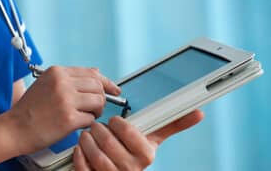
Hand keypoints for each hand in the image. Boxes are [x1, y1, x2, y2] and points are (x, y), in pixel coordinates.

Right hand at [8, 66, 120, 154]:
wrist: (14, 128)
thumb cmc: (30, 109)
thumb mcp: (47, 84)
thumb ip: (71, 78)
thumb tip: (96, 72)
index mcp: (57, 72)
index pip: (92, 73)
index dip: (106, 82)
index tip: (114, 89)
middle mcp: (62, 83)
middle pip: (98, 86)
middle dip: (101, 98)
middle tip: (94, 107)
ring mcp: (66, 100)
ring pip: (98, 101)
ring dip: (96, 111)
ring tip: (85, 115)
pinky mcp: (68, 118)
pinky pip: (91, 118)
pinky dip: (88, 122)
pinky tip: (77, 123)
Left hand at [73, 110, 203, 170]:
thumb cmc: (134, 155)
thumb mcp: (152, 141)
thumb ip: (171, 125)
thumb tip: (198, 113)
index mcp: (145, 156)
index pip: (129, 132)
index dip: (118, 124)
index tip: (114, 121)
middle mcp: (130, 169)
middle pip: (109, 142)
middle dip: (99, 130)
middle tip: (97, 127)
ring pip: (95, 155)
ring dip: (87, 141)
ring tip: (87, 135)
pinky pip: (83, 168)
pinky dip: (79, 155)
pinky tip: (81, 149)